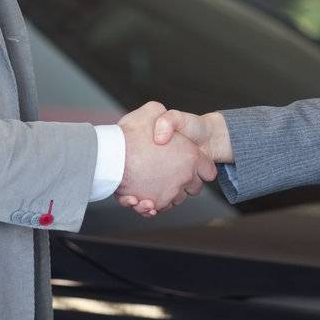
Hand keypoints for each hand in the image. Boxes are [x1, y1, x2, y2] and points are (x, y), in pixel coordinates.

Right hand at [115, 102, 216, 217]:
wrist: (111, 156)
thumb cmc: (131, 133)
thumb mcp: (152, 110)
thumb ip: (164, 116)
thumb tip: (164, 124)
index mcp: (191, 156)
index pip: (208, 170)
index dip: (201, 167)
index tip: (192, 165)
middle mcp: (184, 177)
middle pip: (193, 188)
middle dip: (185, 182)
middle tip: (169, 173)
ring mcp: (171, 192)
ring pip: (176, 199)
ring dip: (166, 193)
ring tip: (152, 184)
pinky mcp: (156, 204)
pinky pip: (159, 208)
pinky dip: (151, 205)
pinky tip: (141, 197)